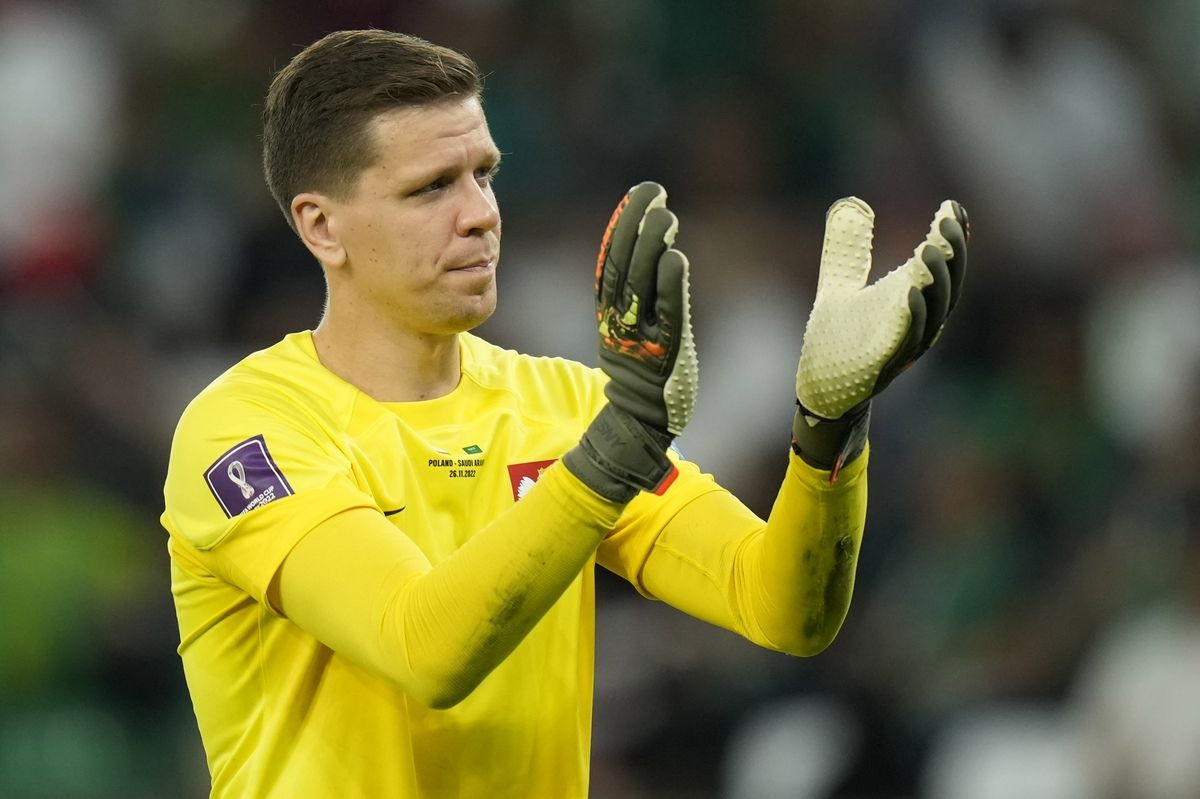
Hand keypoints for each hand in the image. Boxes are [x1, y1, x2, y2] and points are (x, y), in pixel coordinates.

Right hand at [563, 182, 698, 500]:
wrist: (640, 427)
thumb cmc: (645, 378)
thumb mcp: (634, 333)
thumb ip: (638, 297)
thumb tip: (657, 250)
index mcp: (610, 316)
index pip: (612, 263)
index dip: (622, 228)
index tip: (637, 197)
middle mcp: (621, 323)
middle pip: (624, 267)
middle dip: (636, 226)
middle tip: (652, 191)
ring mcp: (640, 339)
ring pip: (640, 287)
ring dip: (651, 248)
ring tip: (664, 214)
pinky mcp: (663, 356)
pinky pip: (665, 316)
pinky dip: (668, 286)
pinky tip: (675, 257)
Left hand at [792, 197, 968, 476]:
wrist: (819, 390)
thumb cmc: (836, 341)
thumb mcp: (838, 286)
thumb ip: (847, 250)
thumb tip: (851, 207)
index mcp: (911, 304)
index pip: (941, 269)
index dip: (952, 240)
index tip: (953, 207)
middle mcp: (916, 326)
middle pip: (948, 287)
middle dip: (953, 254)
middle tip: (946, 222)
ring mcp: (904, 347)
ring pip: (935, 314)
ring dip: (936, 282)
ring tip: (930, 249)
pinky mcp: (885, 367)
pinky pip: (907, 341)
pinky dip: (914, 317)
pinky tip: (910, 292)